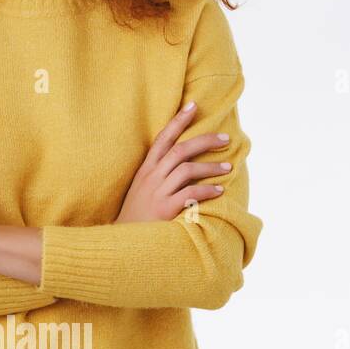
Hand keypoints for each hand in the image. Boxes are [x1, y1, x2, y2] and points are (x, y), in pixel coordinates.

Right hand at [115, 100, 231, 223]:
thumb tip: (182, 166)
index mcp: (145, 170)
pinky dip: (207, 190)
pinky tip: (219, 190)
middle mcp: (151, 177)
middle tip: (224, 139)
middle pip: (180, 150)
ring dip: (210, 167)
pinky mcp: (164, 208)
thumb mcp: (141, 190)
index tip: (193, 106)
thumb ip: (158, 177)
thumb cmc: (136, 216)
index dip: (178, 121)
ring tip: (227, 168)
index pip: (162, 139)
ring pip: (187, 169)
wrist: (122, 242)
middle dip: (204, 141)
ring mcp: (157, 192)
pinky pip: (190, 194)